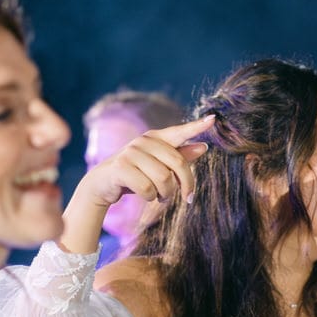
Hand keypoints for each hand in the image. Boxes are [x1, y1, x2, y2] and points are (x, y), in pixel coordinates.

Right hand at [71, 116, 214, 210]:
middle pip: (178, 164)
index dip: (196, 127)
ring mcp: (131, 152)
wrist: (103, 184)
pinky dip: (150, 197)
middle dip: (185, 185)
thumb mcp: (158, 167)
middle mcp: (144, 141)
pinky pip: (148, 188)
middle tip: (187, 198)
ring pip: (164, 179)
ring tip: (159, 196)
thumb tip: (203, 147)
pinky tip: (145, 195)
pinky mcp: (121, 166)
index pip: (179, 132)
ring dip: (165, 194)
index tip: (214, 119)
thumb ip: (180, 158)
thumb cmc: (136, 175)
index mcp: (156, 139)